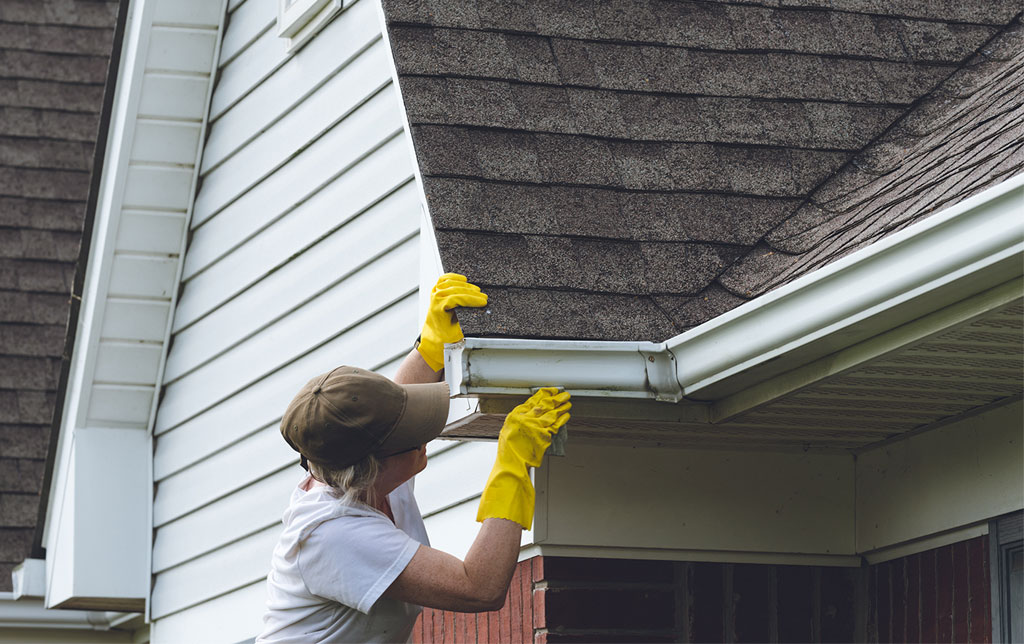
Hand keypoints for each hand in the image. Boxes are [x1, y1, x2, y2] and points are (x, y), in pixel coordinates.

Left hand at [417, 273, 486, 370]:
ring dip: (466, 285)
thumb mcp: (457, 332)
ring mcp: (434, 294)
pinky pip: (444, 280)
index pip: (457, 298)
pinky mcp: (436, 292)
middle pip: (456, 290)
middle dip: (472, 293)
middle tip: (484, 297)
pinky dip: (454, 277)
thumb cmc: (443, 337)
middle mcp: (435, 299)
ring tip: (477, 290)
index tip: (483, 302)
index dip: (472, 299)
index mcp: (438, 308)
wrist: (433, 339)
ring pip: (451, 283)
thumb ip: (466, 321)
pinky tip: (463, 279)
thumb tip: (479, 312)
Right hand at [477, 388, 570, 528]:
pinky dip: (563, 419)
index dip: (543, 394)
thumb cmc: (509, 452)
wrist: (512, 465)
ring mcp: (536, 427)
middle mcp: (526, 419)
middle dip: (556, 398)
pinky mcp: (544, 436)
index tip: (551, 390)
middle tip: (563, 394)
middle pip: (545, 404)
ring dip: (562, 407)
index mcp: (516, 416)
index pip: (533, 400)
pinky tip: (567, 415)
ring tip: (568, 403)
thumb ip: (520, 419)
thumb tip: (532, 411)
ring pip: (553, 413)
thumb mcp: (509, 430)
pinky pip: (557, 425)